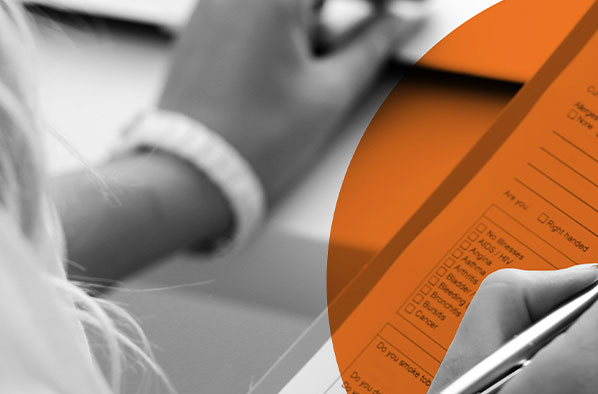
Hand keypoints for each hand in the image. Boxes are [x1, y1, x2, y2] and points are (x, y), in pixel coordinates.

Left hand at [158, 0, 421, 203]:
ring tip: (322, 61)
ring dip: (315, 20)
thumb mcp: (329, 93)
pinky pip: (256, 10)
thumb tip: (399, 24)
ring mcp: (214, 4)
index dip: (384, 1)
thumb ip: (371, 47)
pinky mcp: (204, 23)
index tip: (405, 10)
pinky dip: (284, 25)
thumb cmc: (252, 140)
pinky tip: (292, 63)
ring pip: (286, 5)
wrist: (192, 172)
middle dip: (345, 13)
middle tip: (374, 30)